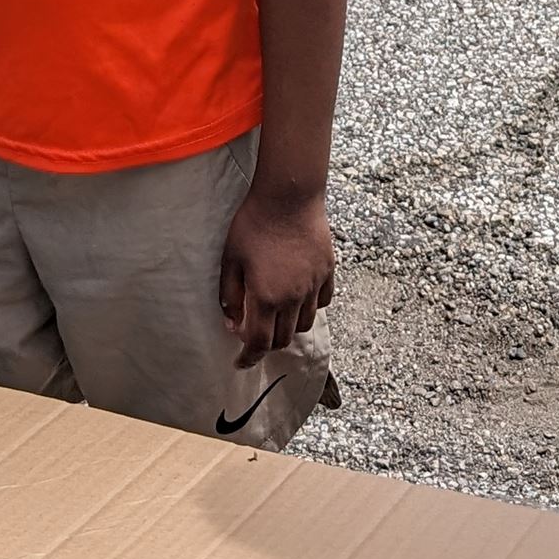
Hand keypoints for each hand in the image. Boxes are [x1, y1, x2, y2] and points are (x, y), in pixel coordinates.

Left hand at [219, 187, 335, 366]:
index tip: (240, 362)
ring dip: (288, 327)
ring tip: (276, 314)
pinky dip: (310, 307)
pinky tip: (298, 296)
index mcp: (267, 297)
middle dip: (267, 343)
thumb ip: (230, 295)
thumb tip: (232, 321)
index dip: (248, 358)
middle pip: (284, 339)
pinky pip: (323, 302)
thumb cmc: (253, 224)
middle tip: (254, 333)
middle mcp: (294, 297)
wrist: (288, 196)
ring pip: (304, 323)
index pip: (259, 343)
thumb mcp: (230, 259)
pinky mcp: (328, 271)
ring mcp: (314, 285)